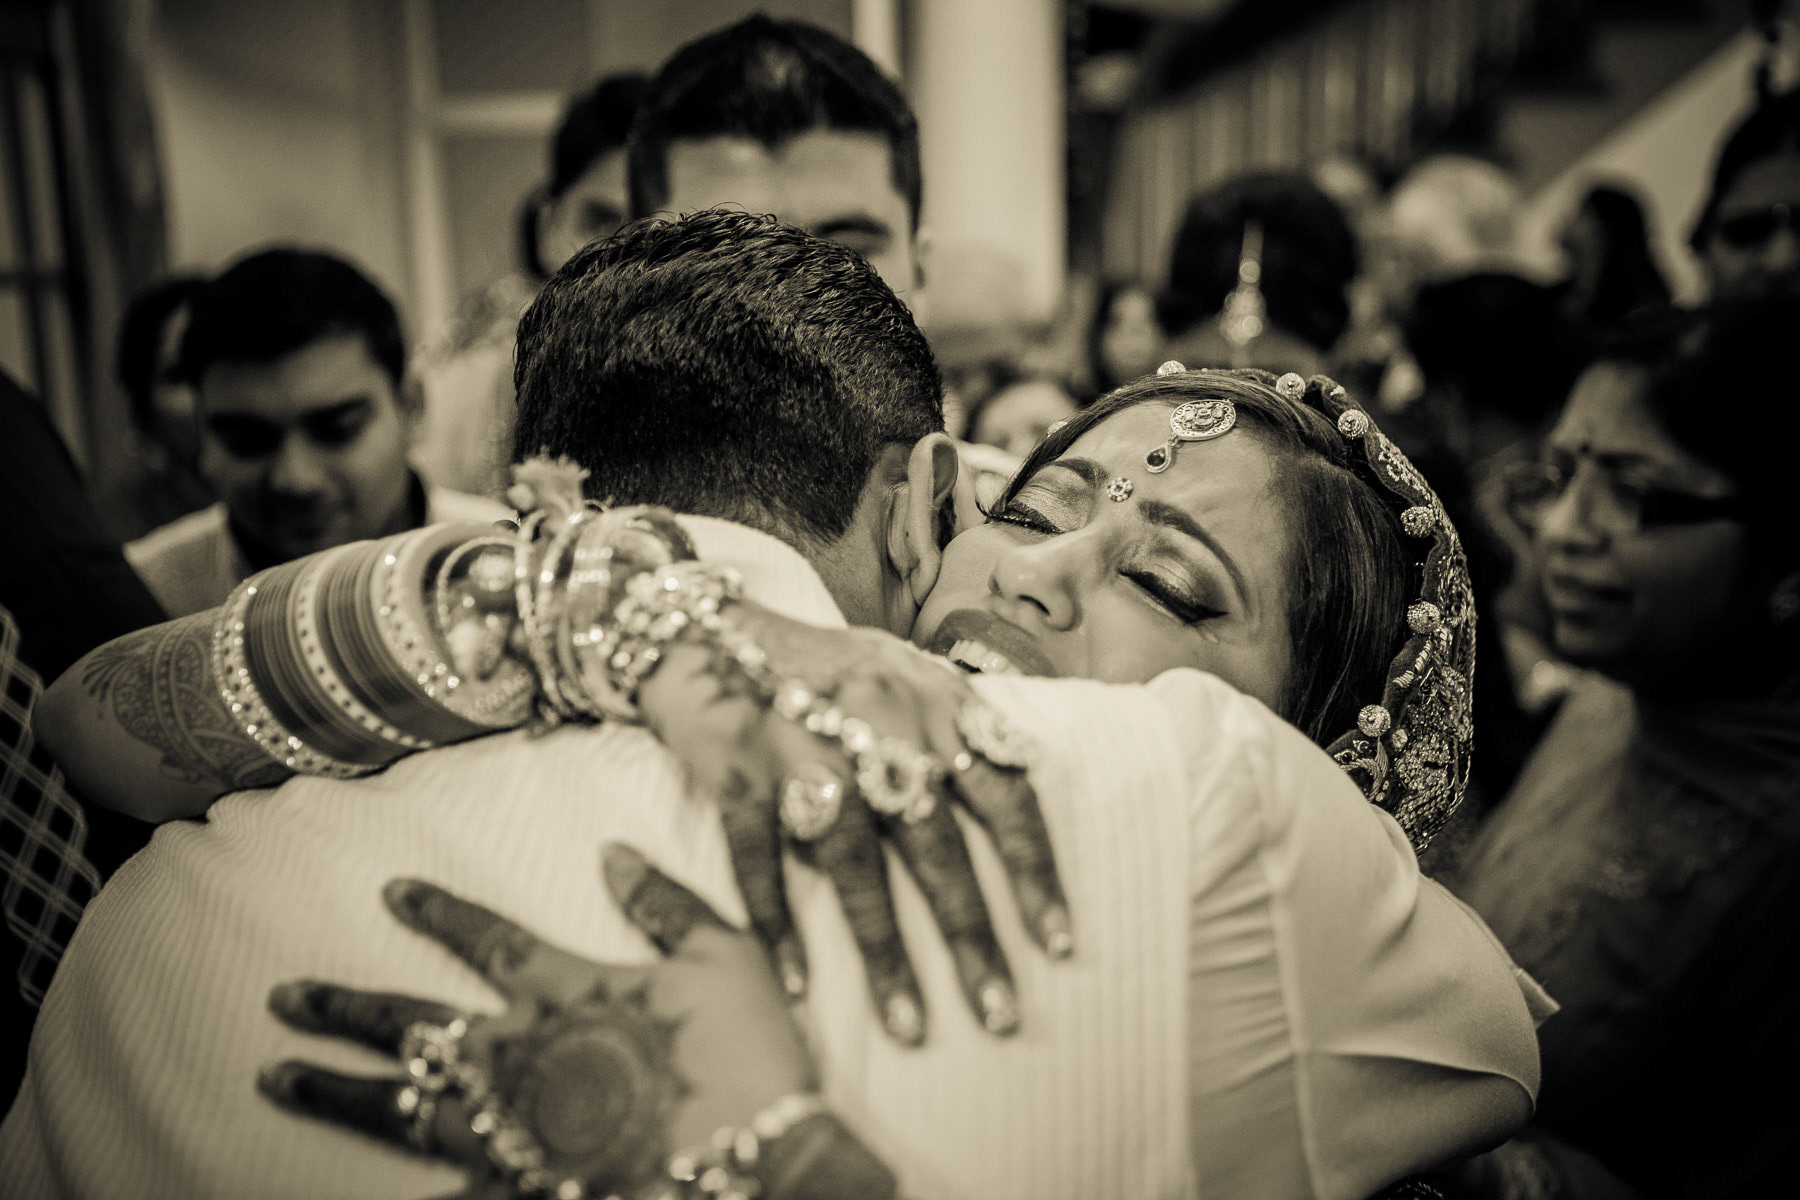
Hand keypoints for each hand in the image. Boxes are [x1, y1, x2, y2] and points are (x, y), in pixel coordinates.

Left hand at [257, 845, 812, 1197]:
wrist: (760, 1167)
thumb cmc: (748, 1056)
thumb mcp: (727, 955)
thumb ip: (665, 901)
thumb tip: (612, 852)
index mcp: (565, 989)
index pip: (485, 938)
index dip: (437, 911)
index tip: (390, 892)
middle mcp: (517, 1055)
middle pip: (409, 1024)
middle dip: (342, 1006)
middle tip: (284, 997)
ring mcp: (507, 1127)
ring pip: (395, 1104)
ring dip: (331, 1088)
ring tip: (276, 1077)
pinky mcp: (517, 1182)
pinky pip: (441, 1182)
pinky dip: (403, 1179)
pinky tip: (358, 1180)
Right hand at [636, 601, 1071, 1045]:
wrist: (704, 626)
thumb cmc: (816, 663)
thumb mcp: (903, 670)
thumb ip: (957, 722)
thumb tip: (1021, 773)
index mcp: (932, 703)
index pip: (1002, 794)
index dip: (1034, 872)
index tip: (1059, 944)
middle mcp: (878, 725)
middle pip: (936, 844)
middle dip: (972, 935)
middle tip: (1001, 1015)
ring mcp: (804, 748)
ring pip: (854, 864)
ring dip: (884, 951)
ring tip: (910, 1023)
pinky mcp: (737, 769)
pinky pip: (759, 858)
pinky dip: (776, 924)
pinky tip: (795, 987)